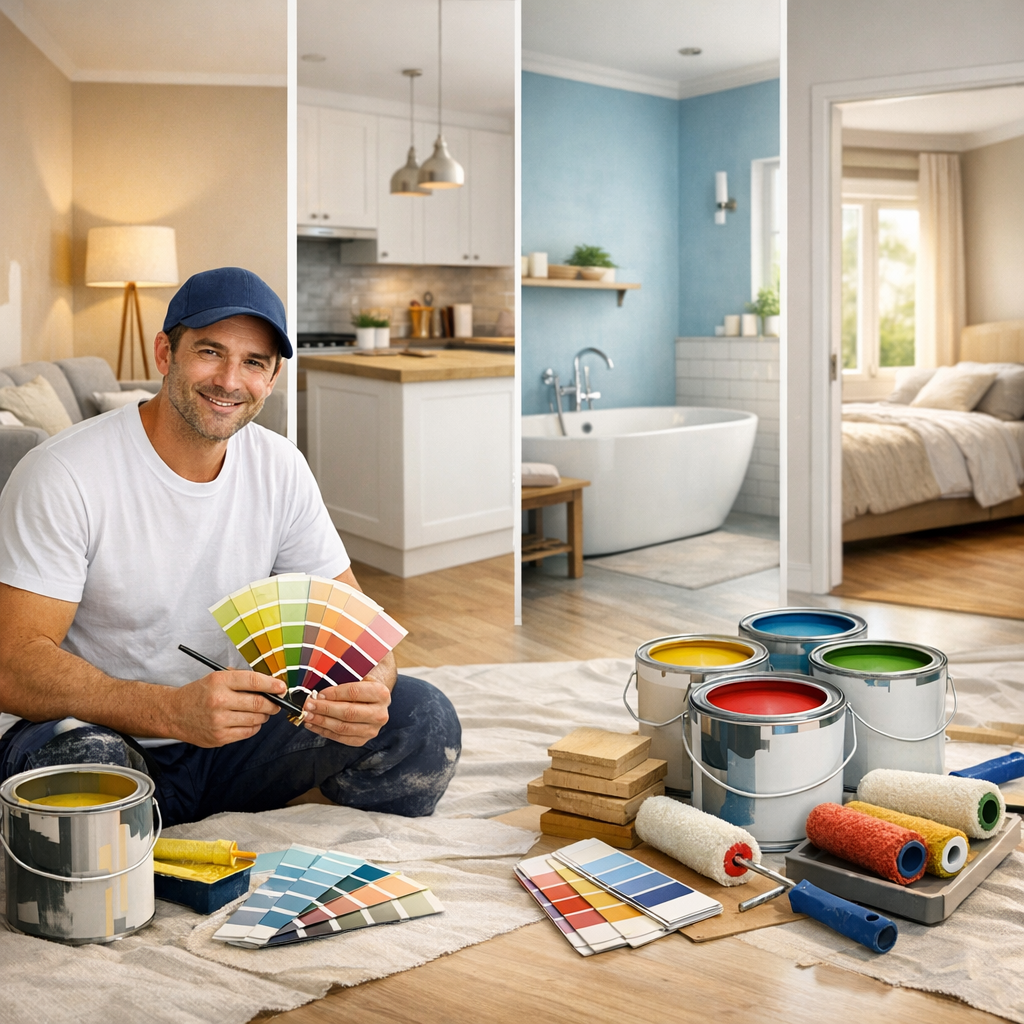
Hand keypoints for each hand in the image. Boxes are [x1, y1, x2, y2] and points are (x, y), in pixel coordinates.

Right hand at [166, 670, 284, 746]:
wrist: (174, 713)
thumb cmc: (200, 693)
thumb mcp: (216, 677)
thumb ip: (241, 679)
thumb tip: (270, 685)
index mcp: (219, 681)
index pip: (253, 681)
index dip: (272, 684)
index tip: (282, 687)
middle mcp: (219, 701)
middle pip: (258, 703)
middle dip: (273, 703)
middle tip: (276, 702)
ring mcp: (218, 721)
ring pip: (256, 719)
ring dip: (264, 715)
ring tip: (261, 711)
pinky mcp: (219, 737)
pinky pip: (247, 733)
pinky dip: (254, 727)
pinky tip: (250, 721)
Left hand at [301, 679, 390, 745]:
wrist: (376, 699)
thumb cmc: (364, 687)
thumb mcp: (359, 679)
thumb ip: (342, 685)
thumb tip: (319, 696)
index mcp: (381, 693)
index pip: (354, 693)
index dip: (334, 693)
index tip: (319, 694)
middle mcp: (380, 713)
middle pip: (348, 712)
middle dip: (325, 709)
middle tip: (309, 706)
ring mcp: (372, 729)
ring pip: (343, 728)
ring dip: (322, 722)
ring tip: (308, 716)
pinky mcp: (364, 739)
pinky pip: (341, 738)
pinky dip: (324, 732)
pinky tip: (314, 725)